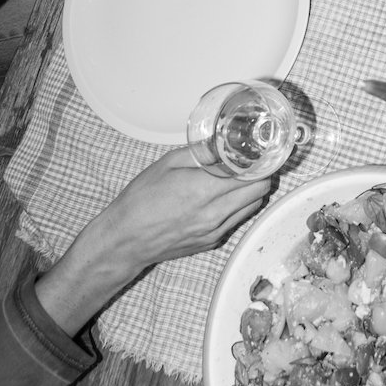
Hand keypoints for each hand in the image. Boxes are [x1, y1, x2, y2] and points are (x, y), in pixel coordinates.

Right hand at [35, 148, 270, 336]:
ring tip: (237, 178)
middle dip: (260, 174)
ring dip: (251, 191)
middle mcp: (214, 214)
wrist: (125, 240)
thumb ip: (200, 153)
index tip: (260, 152)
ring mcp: (214, 231)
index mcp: (204, 190)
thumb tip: (223, 144)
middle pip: (259, 192)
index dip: (260, 162)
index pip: (253, 176)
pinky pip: (236, 221)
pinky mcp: (211, 242)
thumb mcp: (167, 164)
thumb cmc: (140, 201)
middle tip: (251, 162)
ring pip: (252, 207)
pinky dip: (237, 207)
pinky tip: (221, 197)